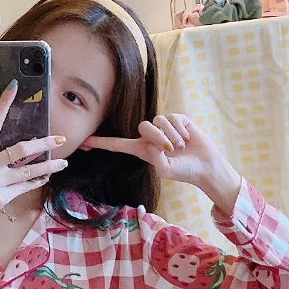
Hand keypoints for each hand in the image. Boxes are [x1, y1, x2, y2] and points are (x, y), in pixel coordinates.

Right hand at [0, 81, 68, 231]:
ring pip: (29, 170)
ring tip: (62, 163)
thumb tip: (25, 146)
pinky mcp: (1, 197)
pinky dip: (37, 181)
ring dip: (48, 166)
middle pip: (22, 149)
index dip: (3, 104)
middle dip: (44, 143)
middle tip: (60, 139)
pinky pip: (25, 187)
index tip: (13, 87)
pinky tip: (45, 178)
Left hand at [82, 113, 234, 190]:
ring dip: (171, 136)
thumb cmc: (183, 171)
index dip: (101, 143)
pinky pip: (173, 117)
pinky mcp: (177, 119)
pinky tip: (187, 137)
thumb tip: (155, 141)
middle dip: (158, 137)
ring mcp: (163, 127)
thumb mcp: (165, 170)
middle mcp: (150, 137)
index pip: (117, 144)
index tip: (83, 142)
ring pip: (158, 121)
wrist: (204, 165)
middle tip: (171, 149)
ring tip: (180, 146)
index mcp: (142, 150)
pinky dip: (180, 129)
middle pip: (143, 127)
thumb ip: (156, 158)